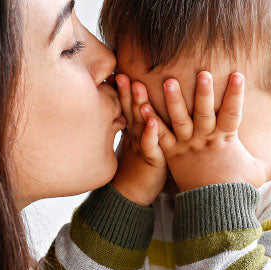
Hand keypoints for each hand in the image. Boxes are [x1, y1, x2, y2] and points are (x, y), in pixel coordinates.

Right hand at [110, 74, 168, 205]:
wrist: (131, 197)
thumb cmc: (137, 170)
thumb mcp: (136, 144)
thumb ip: (137, 126)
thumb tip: (139, 108)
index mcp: (133, 131)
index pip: (126, 107)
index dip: (121, 91)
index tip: (117, 72)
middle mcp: (135, 136)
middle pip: (130, 110)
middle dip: (126, 91)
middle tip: (121, 74)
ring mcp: (141, 147)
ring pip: (139, 123)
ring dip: (138, 104)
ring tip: (138, 86)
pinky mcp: (151, 159)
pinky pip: (151, 144)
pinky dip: (151, 133)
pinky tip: (153, 121)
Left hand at [146, 71, 270, 189]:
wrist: (212, 209)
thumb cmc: (234, 187)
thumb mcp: (258, 173)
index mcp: (226, 140)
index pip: (233, 113)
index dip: (235, 94)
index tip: (238, 73)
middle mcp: (205, 140)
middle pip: (204, 112)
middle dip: (203, 92)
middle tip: (202, 72)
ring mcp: (187, 146)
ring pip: (179, 120)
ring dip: (173, 100)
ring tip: (167, 80)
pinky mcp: (170, 154)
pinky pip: (159, 136)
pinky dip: (151, 122)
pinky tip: (142, 106)